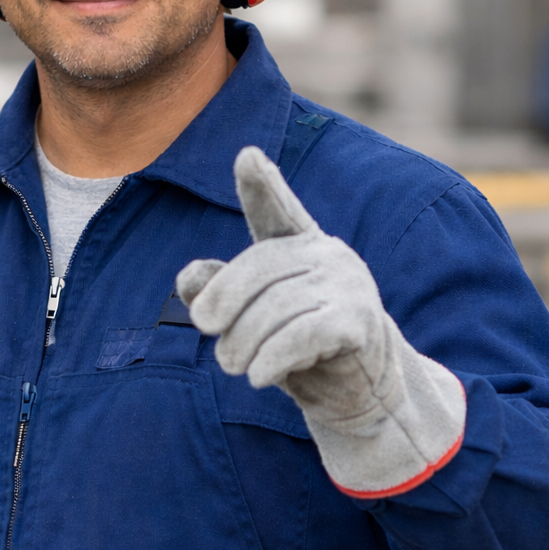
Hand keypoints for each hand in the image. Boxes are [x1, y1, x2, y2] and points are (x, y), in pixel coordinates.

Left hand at [176, 147, 465, 496]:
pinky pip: (301, 334)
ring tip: (235, 364)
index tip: (247, 156)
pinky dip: (271, 357)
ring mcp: (347, 285)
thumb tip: (190, 279)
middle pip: (255, 270)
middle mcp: (326, 255)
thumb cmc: (297, 346)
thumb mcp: (252, 317)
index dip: (262, 186)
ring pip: (274, 308)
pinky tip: (258, 375)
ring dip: (242, 343)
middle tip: (208, 335)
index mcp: (300, 244)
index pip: (277, 210)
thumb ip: (218, 292)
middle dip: (222, 306)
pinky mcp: (358, 321)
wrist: (358, 392)